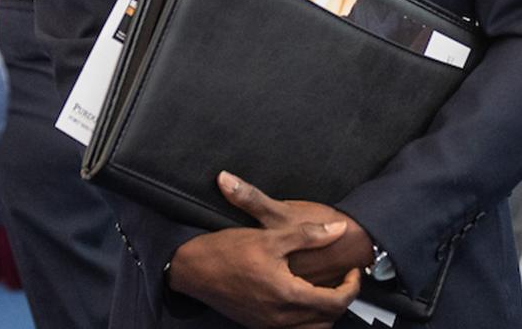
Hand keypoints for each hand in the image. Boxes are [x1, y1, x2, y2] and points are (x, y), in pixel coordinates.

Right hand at [166, 172, 362, 328]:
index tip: (353, 270)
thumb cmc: (227, 250)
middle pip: (329, 319)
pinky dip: (308, 318)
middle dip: (341, 299)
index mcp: (289, 295)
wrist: (193, 269)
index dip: (352, 286)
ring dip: (326, 312)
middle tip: (343, 278)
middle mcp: (282, 318)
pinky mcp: (260, 325)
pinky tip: (300, 298)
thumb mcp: (269, 235)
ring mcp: (270, 325)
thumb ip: (307, 234)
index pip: (336, 301)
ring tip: (325, 289)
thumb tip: (338, 229)